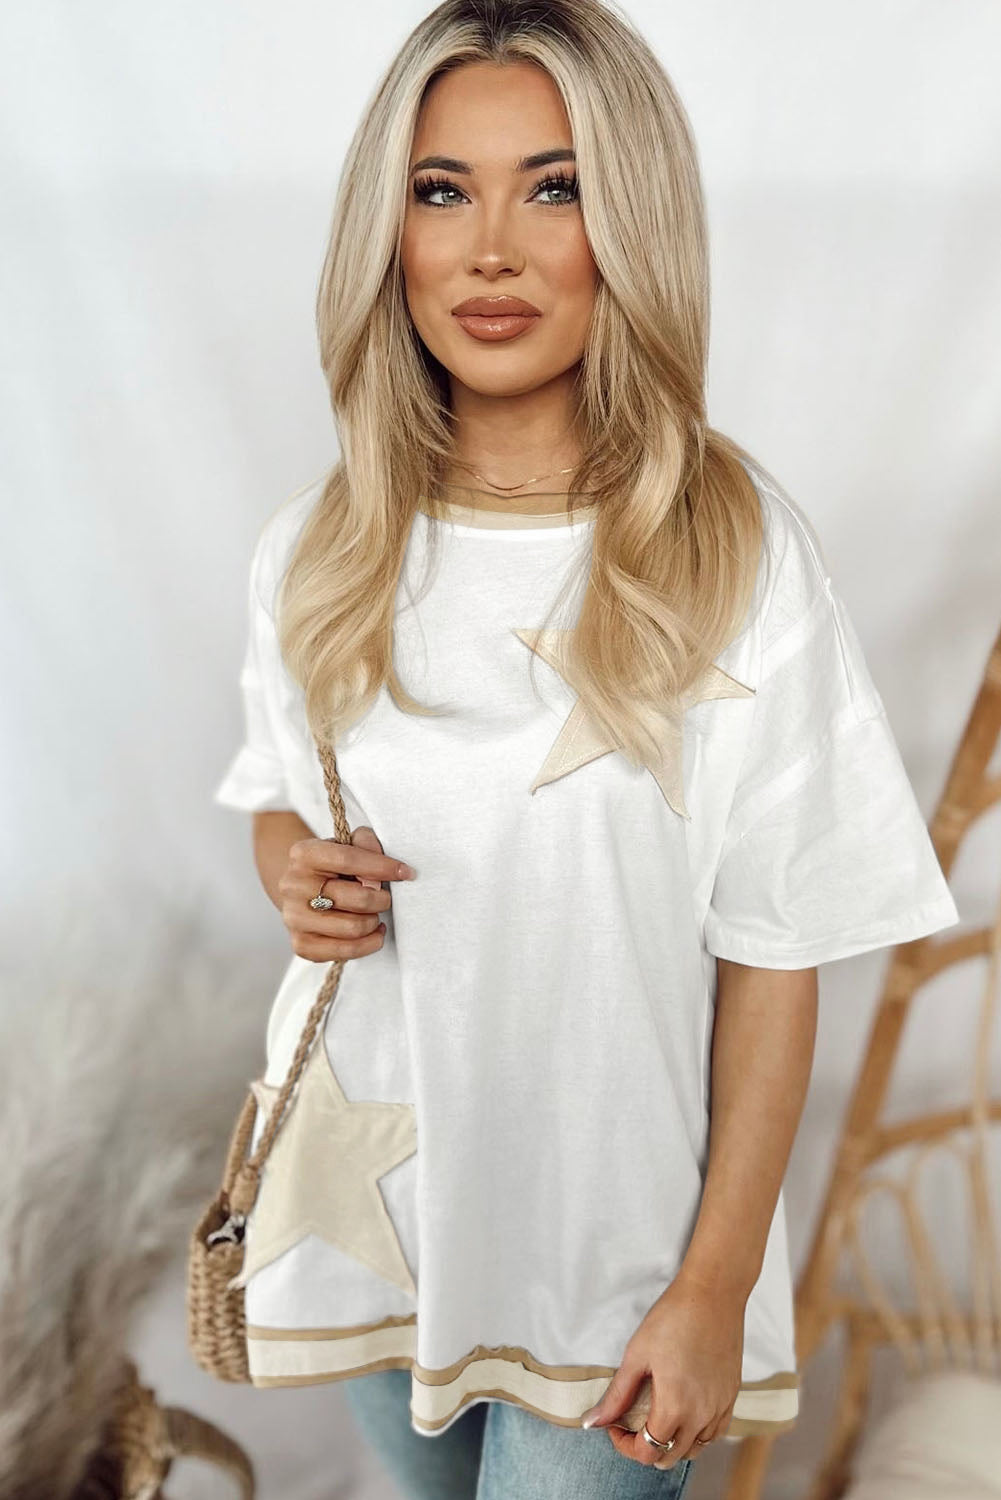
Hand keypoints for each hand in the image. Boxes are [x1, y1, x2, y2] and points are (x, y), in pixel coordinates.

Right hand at [279, 825, 415, 960]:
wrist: (302, 890)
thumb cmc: (331, 866)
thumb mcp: (346, 844)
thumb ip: (366, 843)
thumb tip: (385, 864)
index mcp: (304, 854)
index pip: (349, 860)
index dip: (382, 867)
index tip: (407, 873)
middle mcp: (293, 886)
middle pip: (357, 898)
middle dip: (381, 899)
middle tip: (384, 897)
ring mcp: (294, 918)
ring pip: (353, 928)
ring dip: (374, 921)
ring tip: (375, 914)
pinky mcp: (301, 944)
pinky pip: (345, 952)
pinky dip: (368, 944)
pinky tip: (372, 932)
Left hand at [579, 1269, 744, 1467]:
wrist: (713, 1293)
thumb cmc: (672, 1318)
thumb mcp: (636, 1355)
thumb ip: (616, 1395)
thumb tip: (592, 1422)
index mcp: (674, 1407)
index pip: (646, 1452)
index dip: (624, 1445)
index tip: (615, 1425)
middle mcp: (701, 1416)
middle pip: (670, 1457)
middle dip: (645, 1447)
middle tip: (631, 1423)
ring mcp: (720, 1408)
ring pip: (695, 1449)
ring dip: (672, 1444)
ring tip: (657, 1419)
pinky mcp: (732, 1396)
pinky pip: (715, 1433)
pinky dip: (697, 1434)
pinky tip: (685, 1415)